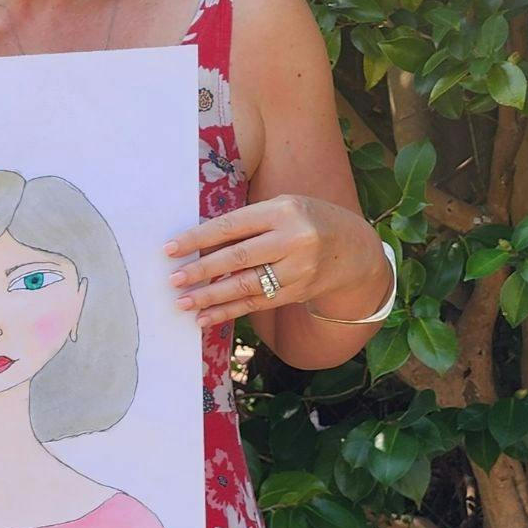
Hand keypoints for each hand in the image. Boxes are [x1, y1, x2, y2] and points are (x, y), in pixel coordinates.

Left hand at [165, 194, 389, 329]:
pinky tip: (204, 317)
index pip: (232, 225)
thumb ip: (247, 222)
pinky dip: (228, 311)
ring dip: (210, 296)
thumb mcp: (282, 209)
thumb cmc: (307, 221)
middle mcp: (293, 240)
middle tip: (174, 279)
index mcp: (283, 211)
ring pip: (246, 285)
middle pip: (239, 257)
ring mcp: (298, 269)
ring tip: (183, 302)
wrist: (356, 249)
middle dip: (202, 270)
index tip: (170, 248)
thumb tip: (198, 242)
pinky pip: (256, 303)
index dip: (199, 238)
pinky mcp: (298, 292)